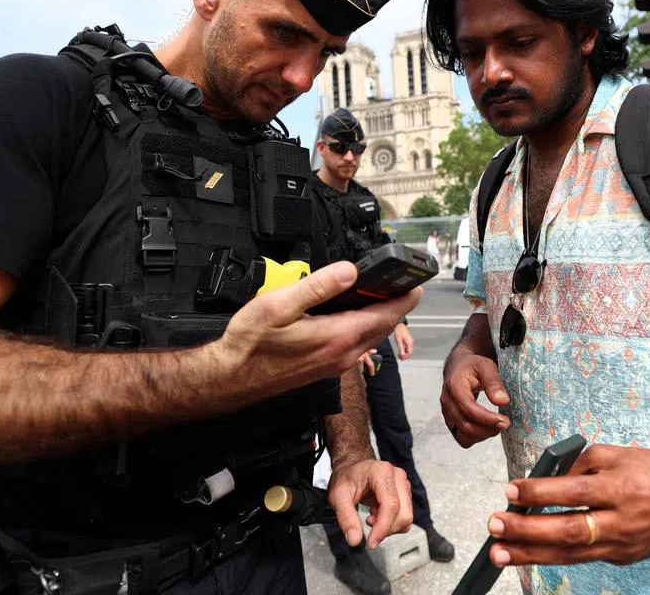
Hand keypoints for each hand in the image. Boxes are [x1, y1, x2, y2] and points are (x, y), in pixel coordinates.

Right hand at [216, 262, 421, 403]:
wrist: (232, 378)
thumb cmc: (251, 343)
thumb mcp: (280, 305)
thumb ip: (318, 287)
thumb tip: (350, 270)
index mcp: (338, 335)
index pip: (386, 315)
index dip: (406, 298)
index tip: (418, 282)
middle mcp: (344, 353)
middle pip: (383, 326)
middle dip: (397, 305)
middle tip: (403, 282)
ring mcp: (337, 363)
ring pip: (371, 337)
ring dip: (381, 317)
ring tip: (382, 293)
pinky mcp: (327, 367)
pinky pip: (356, 345)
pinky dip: (364, 327)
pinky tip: (353, 314)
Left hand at [328, 458, 413, 548]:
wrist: (352, 467)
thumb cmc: (346, 478)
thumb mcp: (338, 496)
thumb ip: (346, 518)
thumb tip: (355, 540)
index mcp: (382, 472)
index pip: (391, 505)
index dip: (383, 528)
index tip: (371, 543)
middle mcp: (398, 476)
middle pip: (403, 514)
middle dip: (386, 529)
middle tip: (367, 524)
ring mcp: (404, 484)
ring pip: (406, 517)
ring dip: (388, 526)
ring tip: (371, 517)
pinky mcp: (405, 493)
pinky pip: (405, 516)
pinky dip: (392, 523)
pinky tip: (378, 515)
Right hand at [441, 347, 509, 447]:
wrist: (459, 368)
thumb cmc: (473, 366)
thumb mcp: (486, 366)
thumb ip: (494, 382)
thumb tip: (502, 401)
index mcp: (454, 386)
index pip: (468, 408)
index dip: (487, 418)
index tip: (504, 420)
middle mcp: (447, 402)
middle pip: (465, 425)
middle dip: (488, 429)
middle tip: (505, 423)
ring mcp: (447, 413)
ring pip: (463, 435)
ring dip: (482, 435)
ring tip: (497, 427)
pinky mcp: (451, 421)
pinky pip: (461, 438)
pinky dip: (475, 438)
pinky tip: (487, 429)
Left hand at [484, 445, 649, 566]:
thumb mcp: (616, 454)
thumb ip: (579, 465)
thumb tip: (543, 478)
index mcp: (620, 488)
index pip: (573, 492)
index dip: (539, 493)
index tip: (511, 491)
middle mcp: (621, 521)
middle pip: (568, 531)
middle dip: (526, 532)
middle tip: (495, 526)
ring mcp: (622, 545)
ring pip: (570, 554)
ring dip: (531, 555)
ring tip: (500, 552)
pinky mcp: (622, 558)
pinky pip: (583, 557)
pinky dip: (555, 555)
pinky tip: (530, 553)